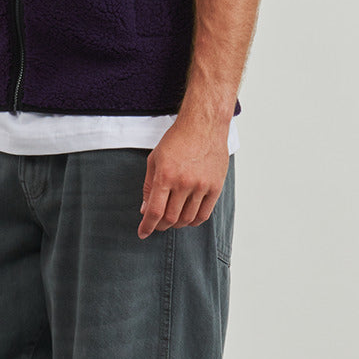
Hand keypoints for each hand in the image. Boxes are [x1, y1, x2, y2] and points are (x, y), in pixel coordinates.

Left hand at [139, 120, 229, 239]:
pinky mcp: (215, 186)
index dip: (147, 226)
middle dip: (160, 226)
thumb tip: (144, 209)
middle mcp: (184, 183)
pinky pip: (204, 213)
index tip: (143, 233)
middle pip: (171, 218)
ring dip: (177, 224)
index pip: (154, 211)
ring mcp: (202, 186)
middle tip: (156, 225)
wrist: (204, 125)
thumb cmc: (177, 139)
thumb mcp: (155, 159)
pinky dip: (194, 221)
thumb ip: (148, 185)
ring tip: (171, 222)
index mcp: (166, 176)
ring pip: (187, 218)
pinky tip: (187, 219)